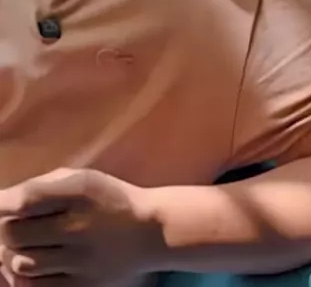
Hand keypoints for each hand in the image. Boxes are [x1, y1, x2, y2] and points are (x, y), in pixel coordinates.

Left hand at [0, 168, 153, 286]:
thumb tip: (1, 202)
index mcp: (80, 191)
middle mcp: (80, 225)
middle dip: (8, 230)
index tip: (0, 205)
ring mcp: (82, 260)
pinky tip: (34, 264)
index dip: (2, 204)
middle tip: (16, 227)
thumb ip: (42, 187)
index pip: (26, 199)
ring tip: (27, 245)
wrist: (151, 232)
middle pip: (15, 234)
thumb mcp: (82, 180)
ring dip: (16, 254)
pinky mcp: (84, 285)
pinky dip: (26, 277)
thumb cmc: (108, 200)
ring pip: (22, 263)